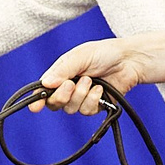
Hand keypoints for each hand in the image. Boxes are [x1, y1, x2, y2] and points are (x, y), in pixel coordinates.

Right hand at [39, 37, 153, 114]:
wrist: (129, 61)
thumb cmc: (104, 53)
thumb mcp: (80, 57)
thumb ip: (62, 70)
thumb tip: (45, 83)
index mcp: (60, 75)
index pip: (43, 90)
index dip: (37, 100)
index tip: (35, 107)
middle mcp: (68, 88)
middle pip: (54, 103)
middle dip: (61, 96)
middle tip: (71, 84)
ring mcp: (81, 98)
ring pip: (71, 109)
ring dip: (80, 95)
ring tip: (91, 81)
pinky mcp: (95, 106)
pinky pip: (87, 111)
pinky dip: (93, 100)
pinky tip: (100, 89)